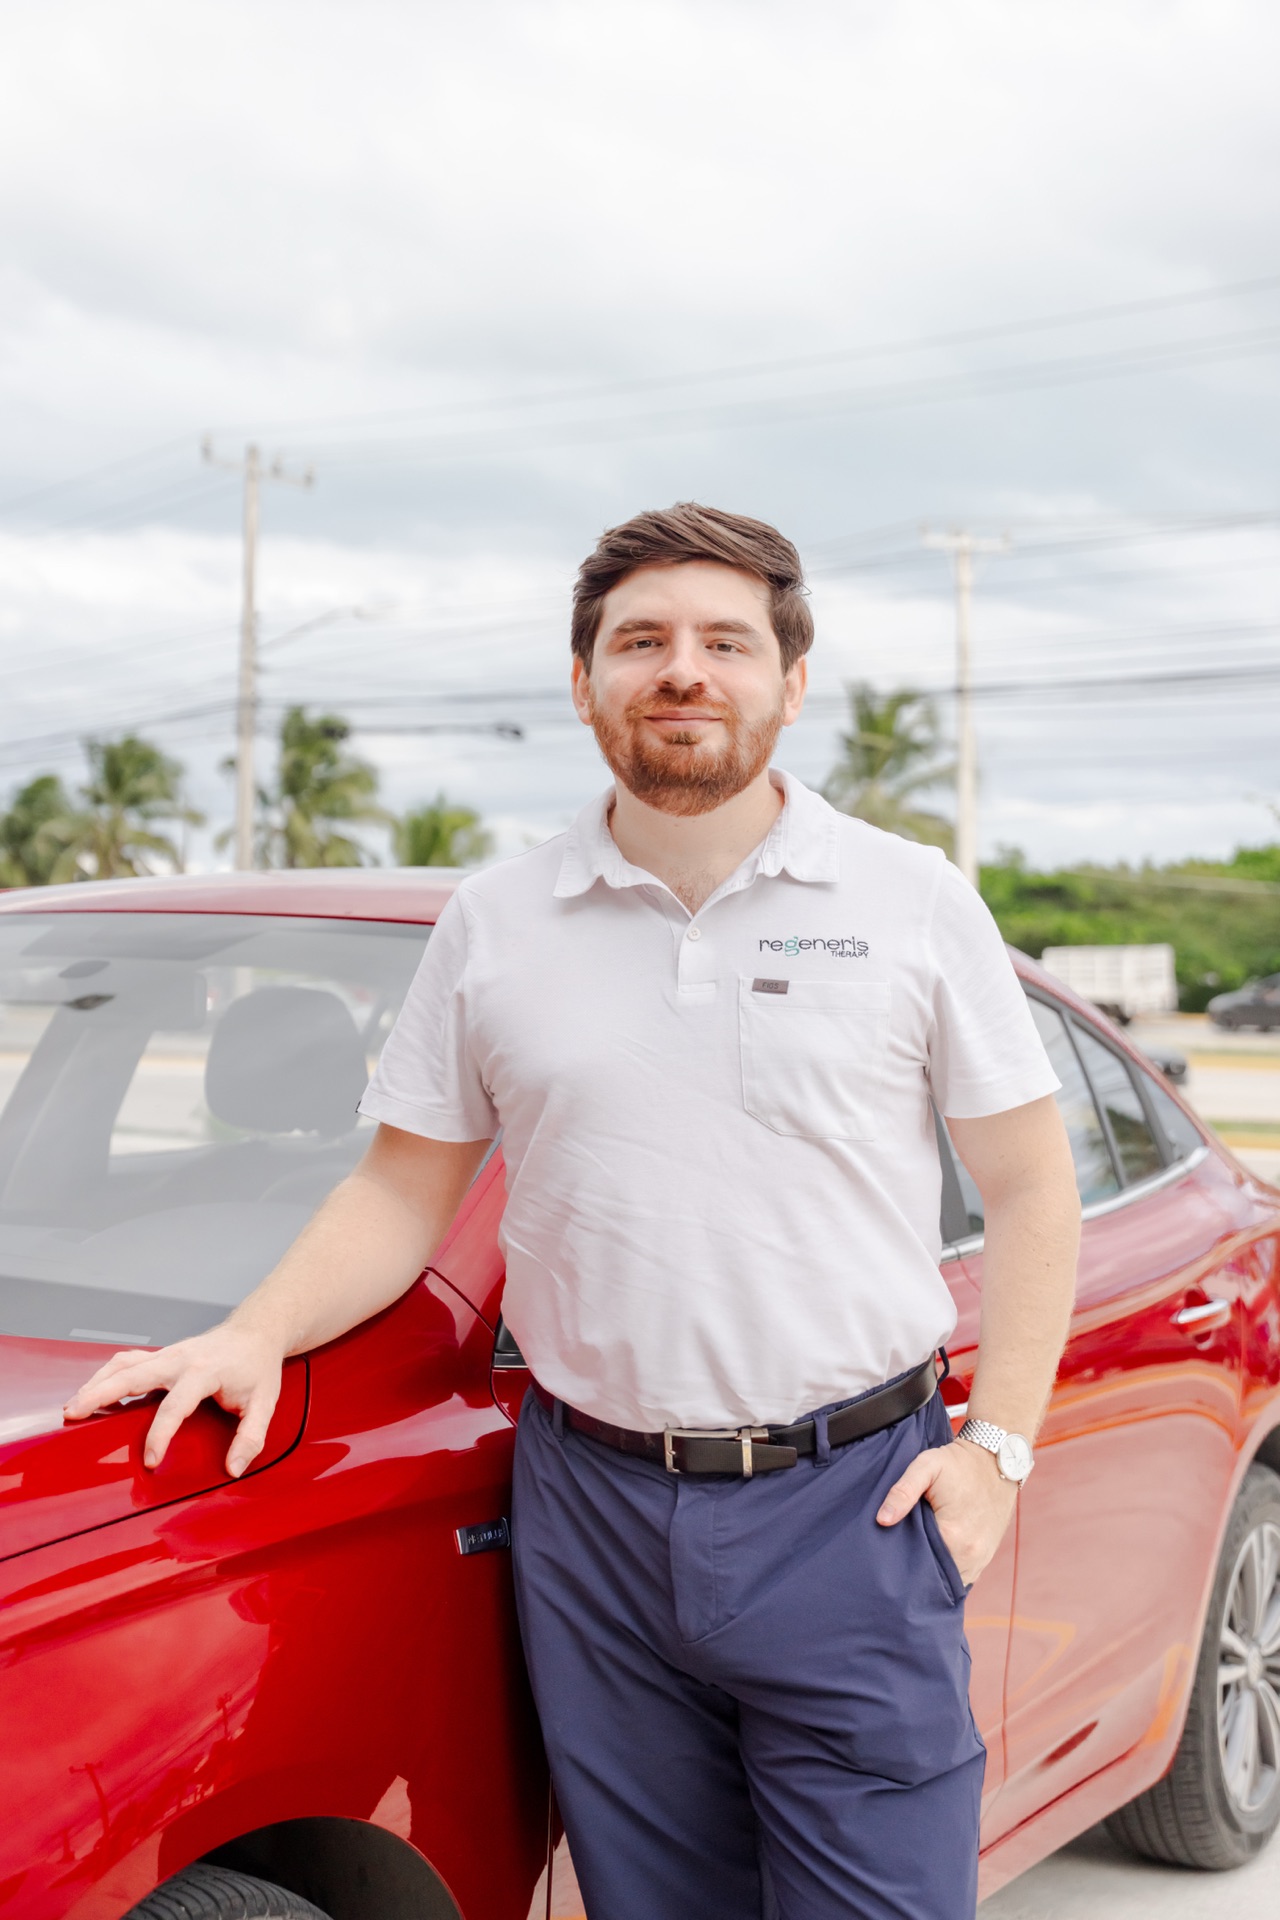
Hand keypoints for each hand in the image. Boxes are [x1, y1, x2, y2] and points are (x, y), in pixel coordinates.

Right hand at [62, 1323, 284, 1478]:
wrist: (255, 1333)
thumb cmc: (257, 1368)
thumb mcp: (265, 1404)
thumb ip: (251, 1437)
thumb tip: (234, 1468)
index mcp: (205, 1372)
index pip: (175, 1406)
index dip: (160, 1435)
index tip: (150, 1461)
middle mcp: (180, 1359)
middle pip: (133, 1374)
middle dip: (102, 1394)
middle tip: (76, 1414)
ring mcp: (168, 1354)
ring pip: (123, 1364)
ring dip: (96, 1383)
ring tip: (73, 1407)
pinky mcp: (161, 1355)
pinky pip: (127, 1361)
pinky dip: (106, 1375)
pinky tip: (92, 1393)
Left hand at [875, 1438, 1017, 1585]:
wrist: (997, 1460)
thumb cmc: (958, 1463)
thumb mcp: (926, 1466)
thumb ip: (903, 1492)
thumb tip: (883, 1519)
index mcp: (953, 1536)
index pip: (919, 1567)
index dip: (901, 1562)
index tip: (889, 1556)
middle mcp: (971, 1554)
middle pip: (935, 1576)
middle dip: (917, 1571)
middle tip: (898, 1558)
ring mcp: (982, 1558)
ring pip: (950, 1578)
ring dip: (935, 1572)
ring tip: (916, 1557)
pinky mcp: (987, 1556)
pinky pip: (964, 1575)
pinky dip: (949, 1569)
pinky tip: (935, 1556)